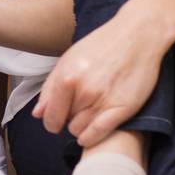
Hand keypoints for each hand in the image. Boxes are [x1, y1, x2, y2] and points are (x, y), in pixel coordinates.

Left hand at [32, 15, 163, 148]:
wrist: (137, 35)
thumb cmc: (102, 45)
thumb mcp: (69, 59)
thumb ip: (50, 87)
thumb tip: (37, 114)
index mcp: (67, 76)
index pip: (50, 116)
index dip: (51, 120)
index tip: (56, 118)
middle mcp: (84, 90)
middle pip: (65, 122)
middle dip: (68, 118)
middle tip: (77, 107)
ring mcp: (104, 100)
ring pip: (80, 130)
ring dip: (81, 126)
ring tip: (88, 113)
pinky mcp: (123, 108)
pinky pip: (98, 134)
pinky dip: (90, 138)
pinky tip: (90, 133)